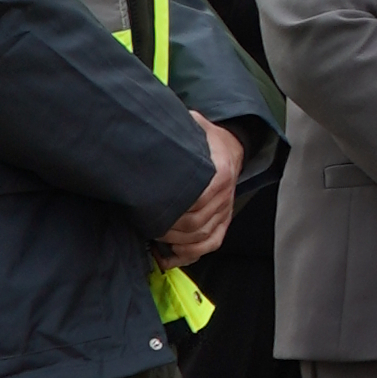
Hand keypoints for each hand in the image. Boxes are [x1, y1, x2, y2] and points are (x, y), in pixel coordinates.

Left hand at [156, 112, 241, 264]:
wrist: (230, 147)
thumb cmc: (206, 139)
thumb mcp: (194, 126)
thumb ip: (177, 126)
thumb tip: (148, 122)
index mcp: (219, 173)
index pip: (198, 200)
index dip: (173, 209)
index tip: (149, 209)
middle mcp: (225, 196)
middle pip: (197, 223)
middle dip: (168, 228)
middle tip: (144, 225)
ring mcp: (225, 210)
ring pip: (202, 237)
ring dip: (177, 242)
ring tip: (154, 238)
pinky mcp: (223, 220)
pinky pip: (212, 244)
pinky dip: (191, 254)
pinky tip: (170, 254)